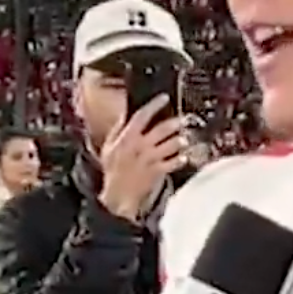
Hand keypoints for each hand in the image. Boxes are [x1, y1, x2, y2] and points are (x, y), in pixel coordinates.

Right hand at [98, 97, 185, 220]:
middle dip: (174, 123)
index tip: (164, 98)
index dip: (154, 105)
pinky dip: (181, 159)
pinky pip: (174, 162)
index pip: (141, 116)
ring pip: (171, 145)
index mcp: (126, 138)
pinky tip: (184, 157)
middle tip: (182, 120)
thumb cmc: (113, 170)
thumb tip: (126, 113)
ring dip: (180, 141)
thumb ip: (118, 130)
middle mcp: (139, 147)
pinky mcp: (157, 171)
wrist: (117, 195)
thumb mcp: (109, 147)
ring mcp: (149, 159)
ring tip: (184, 139)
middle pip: (161, 129)